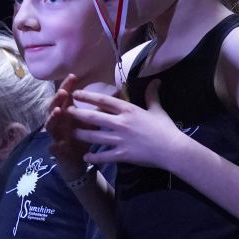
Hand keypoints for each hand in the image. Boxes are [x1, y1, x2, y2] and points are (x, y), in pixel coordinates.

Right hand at [43, 73, 91, 174]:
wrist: (78, 161)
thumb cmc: (84, 137)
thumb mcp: (91, 121)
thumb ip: (97, 108)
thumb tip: (112, 91)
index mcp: (66, 113)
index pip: (65, 96)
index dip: (67, 86)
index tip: (73, 76)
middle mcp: (59, 123)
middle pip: (54, 108)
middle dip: (57, 99)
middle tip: (63, 92)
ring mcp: (56, 136)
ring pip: (50, 126)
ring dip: (52, 118)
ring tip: (57, 112)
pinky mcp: (57, 152)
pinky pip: (53, 148)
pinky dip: (54, 146)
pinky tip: (56, 144)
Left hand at [63, 83, 185, 171]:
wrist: (172, 149)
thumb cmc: (165, 129)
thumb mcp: (157, 110)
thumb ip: (152, 95)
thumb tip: (156, 80)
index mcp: (128, 110)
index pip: (104, 100)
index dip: (88, 96)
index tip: (76, 94)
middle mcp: (121, 123)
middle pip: (93, 117)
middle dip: (78, 114)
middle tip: (66, 112)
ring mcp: (120, 140)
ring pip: (94, 136)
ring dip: (81, 135)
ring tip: (70, 133)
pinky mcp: (122, 155)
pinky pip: (103, 156)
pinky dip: (93, 157)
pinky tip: (85, 157)